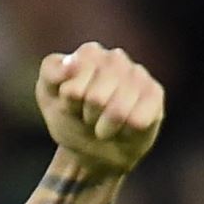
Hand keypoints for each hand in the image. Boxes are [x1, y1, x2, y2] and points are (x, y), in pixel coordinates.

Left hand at [36, 42, 163, 175]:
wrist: (91, 149)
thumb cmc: (70, 118)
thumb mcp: (48, 97)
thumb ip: (52, 73)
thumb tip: (71, 63)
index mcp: (88, 54)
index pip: (75, 81)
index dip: (69, 102)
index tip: (69, 105)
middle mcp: (115, 58)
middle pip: (96, 98)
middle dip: (87, 116)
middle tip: (87, 117)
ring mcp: (138, 74)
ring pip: (118, 111)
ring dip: (104, 127)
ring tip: (102, 124)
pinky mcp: (155, 94)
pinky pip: (137, 121)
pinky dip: (124, 133)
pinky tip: (123, 128)